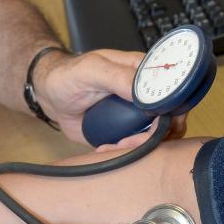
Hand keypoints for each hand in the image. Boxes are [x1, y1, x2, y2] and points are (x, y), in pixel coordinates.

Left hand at [35, 48, 187, 145]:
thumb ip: (118, 76)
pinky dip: (126, 153)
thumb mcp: (91, 70)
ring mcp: (137, 115)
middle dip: (155, 135)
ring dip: (139, 146)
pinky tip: (106, 149)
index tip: (155, 123)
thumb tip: (145, 90)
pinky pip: (137, 146)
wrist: (50, 95)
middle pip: (171, 119)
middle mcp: (146, 94)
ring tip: (114, 145)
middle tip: (128, 140)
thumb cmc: (69, 75)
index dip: (171, 110)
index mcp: (144, 73)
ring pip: (156, 137)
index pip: (173, 92)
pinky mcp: (126, 131)